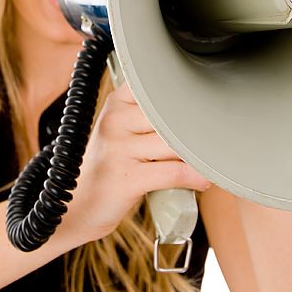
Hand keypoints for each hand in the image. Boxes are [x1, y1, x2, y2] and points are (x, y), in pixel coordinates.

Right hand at [60, 83, 209, 243]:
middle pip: (171, 115)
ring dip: (198, 154)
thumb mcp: (120, 130)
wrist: (76, 206)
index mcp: (116, 103)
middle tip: (215, 135)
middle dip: (195, 128)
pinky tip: (202, 181)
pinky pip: (173, 172)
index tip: (204, 101)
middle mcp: (115, 120)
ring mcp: (118, 149)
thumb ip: (149, 115)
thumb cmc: (108, 166)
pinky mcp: (126, 178)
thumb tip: (198, 111)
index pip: (158, 85)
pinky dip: (194, 177)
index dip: (184, 94)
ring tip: (209, 159)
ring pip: (175, 143)